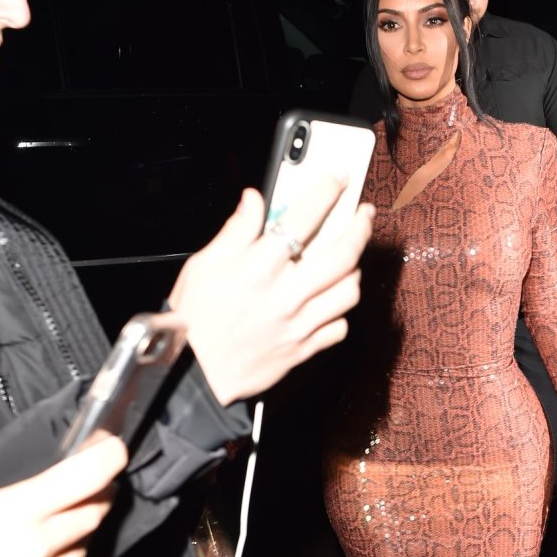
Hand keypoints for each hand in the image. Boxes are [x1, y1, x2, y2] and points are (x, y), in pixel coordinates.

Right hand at [0, 435, 127, 556]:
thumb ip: (20, 492)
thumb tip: (51, 482)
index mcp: (17, 512)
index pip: (87, 476)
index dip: (108, 457)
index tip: (113, 449)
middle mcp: (36, 549)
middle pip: (93, 514)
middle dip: (99, 497)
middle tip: (97, 484)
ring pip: (80, 551)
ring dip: (79, 533)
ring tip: (67, 520)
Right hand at [169, 179, 374, 404]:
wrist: (192, 378)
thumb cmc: (192, 321)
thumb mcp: (201, 267)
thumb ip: (234, 232)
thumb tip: (253, 200)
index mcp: (256, 269)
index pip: (302, 220)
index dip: (326, 193)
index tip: (339, 179)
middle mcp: (284, 295)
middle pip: (342, 255)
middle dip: (360, 227)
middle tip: (364, 214)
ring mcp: (298, 325)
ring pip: (348, 291)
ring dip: (354, 270)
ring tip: (349, 259)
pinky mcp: (303, 350)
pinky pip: (339, 328)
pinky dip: (341, 312)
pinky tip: (331, 301)